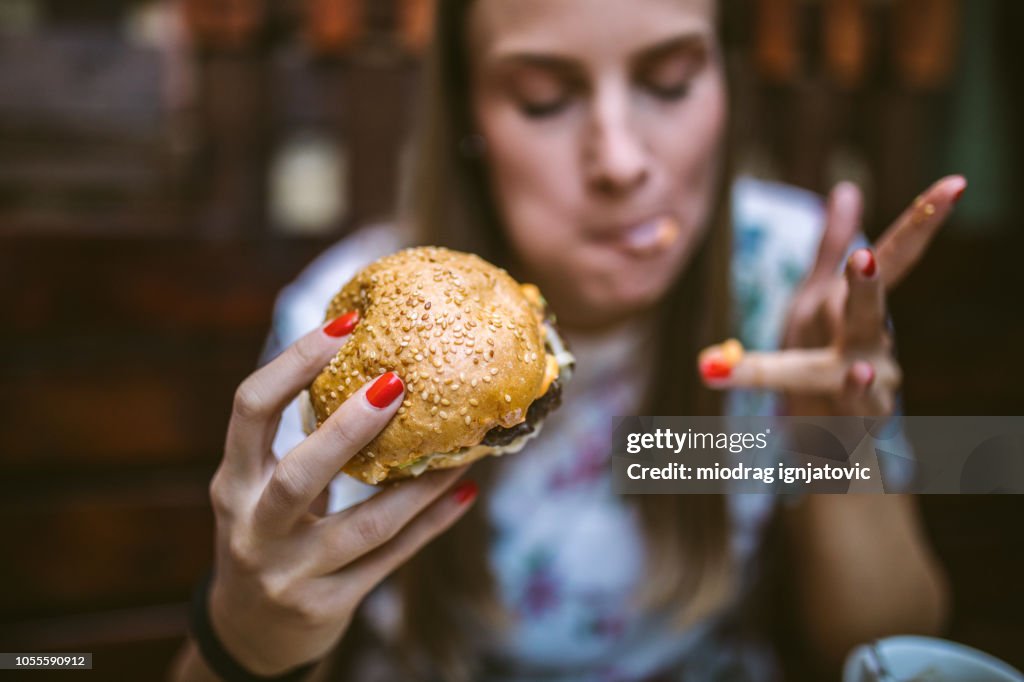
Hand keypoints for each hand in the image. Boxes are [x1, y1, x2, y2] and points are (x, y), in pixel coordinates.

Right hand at [206, 317, 476, 674]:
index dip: (293, 364)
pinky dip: (430, 525)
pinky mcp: (326, 606)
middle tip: (397, 382)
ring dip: (417, 486)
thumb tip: (373, 367)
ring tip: (459, 450)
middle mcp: (253, 527)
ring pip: (362, 527)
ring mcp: (288, 573)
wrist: (249, 633)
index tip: (345, 326)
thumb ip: (298, 442)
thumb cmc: (268, 534)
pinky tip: (465, 493)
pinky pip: (389, 560)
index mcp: (234, 482)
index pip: (250, 410)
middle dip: (347, 429)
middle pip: (298, 475)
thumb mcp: (261, 488)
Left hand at [699, 175, 966, 415]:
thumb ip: (830, 244)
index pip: (892, 258)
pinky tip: (845, 404)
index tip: (955, 185)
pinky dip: (845, 416)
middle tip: (862, 260)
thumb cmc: (822, 351)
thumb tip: (846, 189)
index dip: (922, 221)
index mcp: (855, 306)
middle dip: (867, 287)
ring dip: (857, 379)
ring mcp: (872, 384)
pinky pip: (845, 419)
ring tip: (856, 372)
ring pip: (862, 377)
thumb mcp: (817, 295)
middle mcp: (872, 342)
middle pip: (869, 312)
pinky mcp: (856, 423)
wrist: (825, 422)